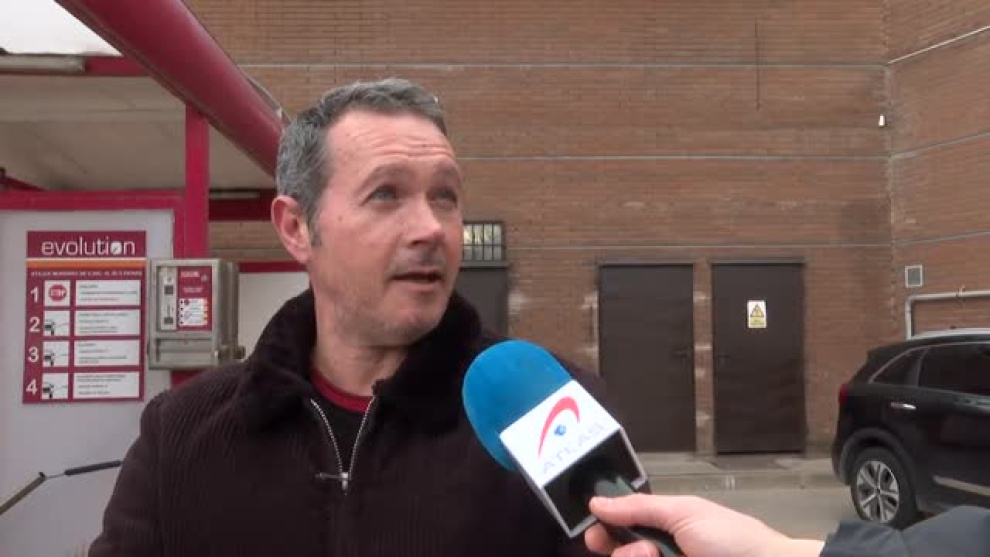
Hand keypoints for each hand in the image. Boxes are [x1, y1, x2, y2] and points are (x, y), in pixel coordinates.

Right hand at [584, 493, 824, 556]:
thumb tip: (596, 501)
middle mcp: (663, 551)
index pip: (623, 529)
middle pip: (621, 553)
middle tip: (641, 552)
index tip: (595, 535)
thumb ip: (639, 508)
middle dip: (619, 550)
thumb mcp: (684, 512)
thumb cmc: (729, 538)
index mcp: (666, 527)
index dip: (605, 531)